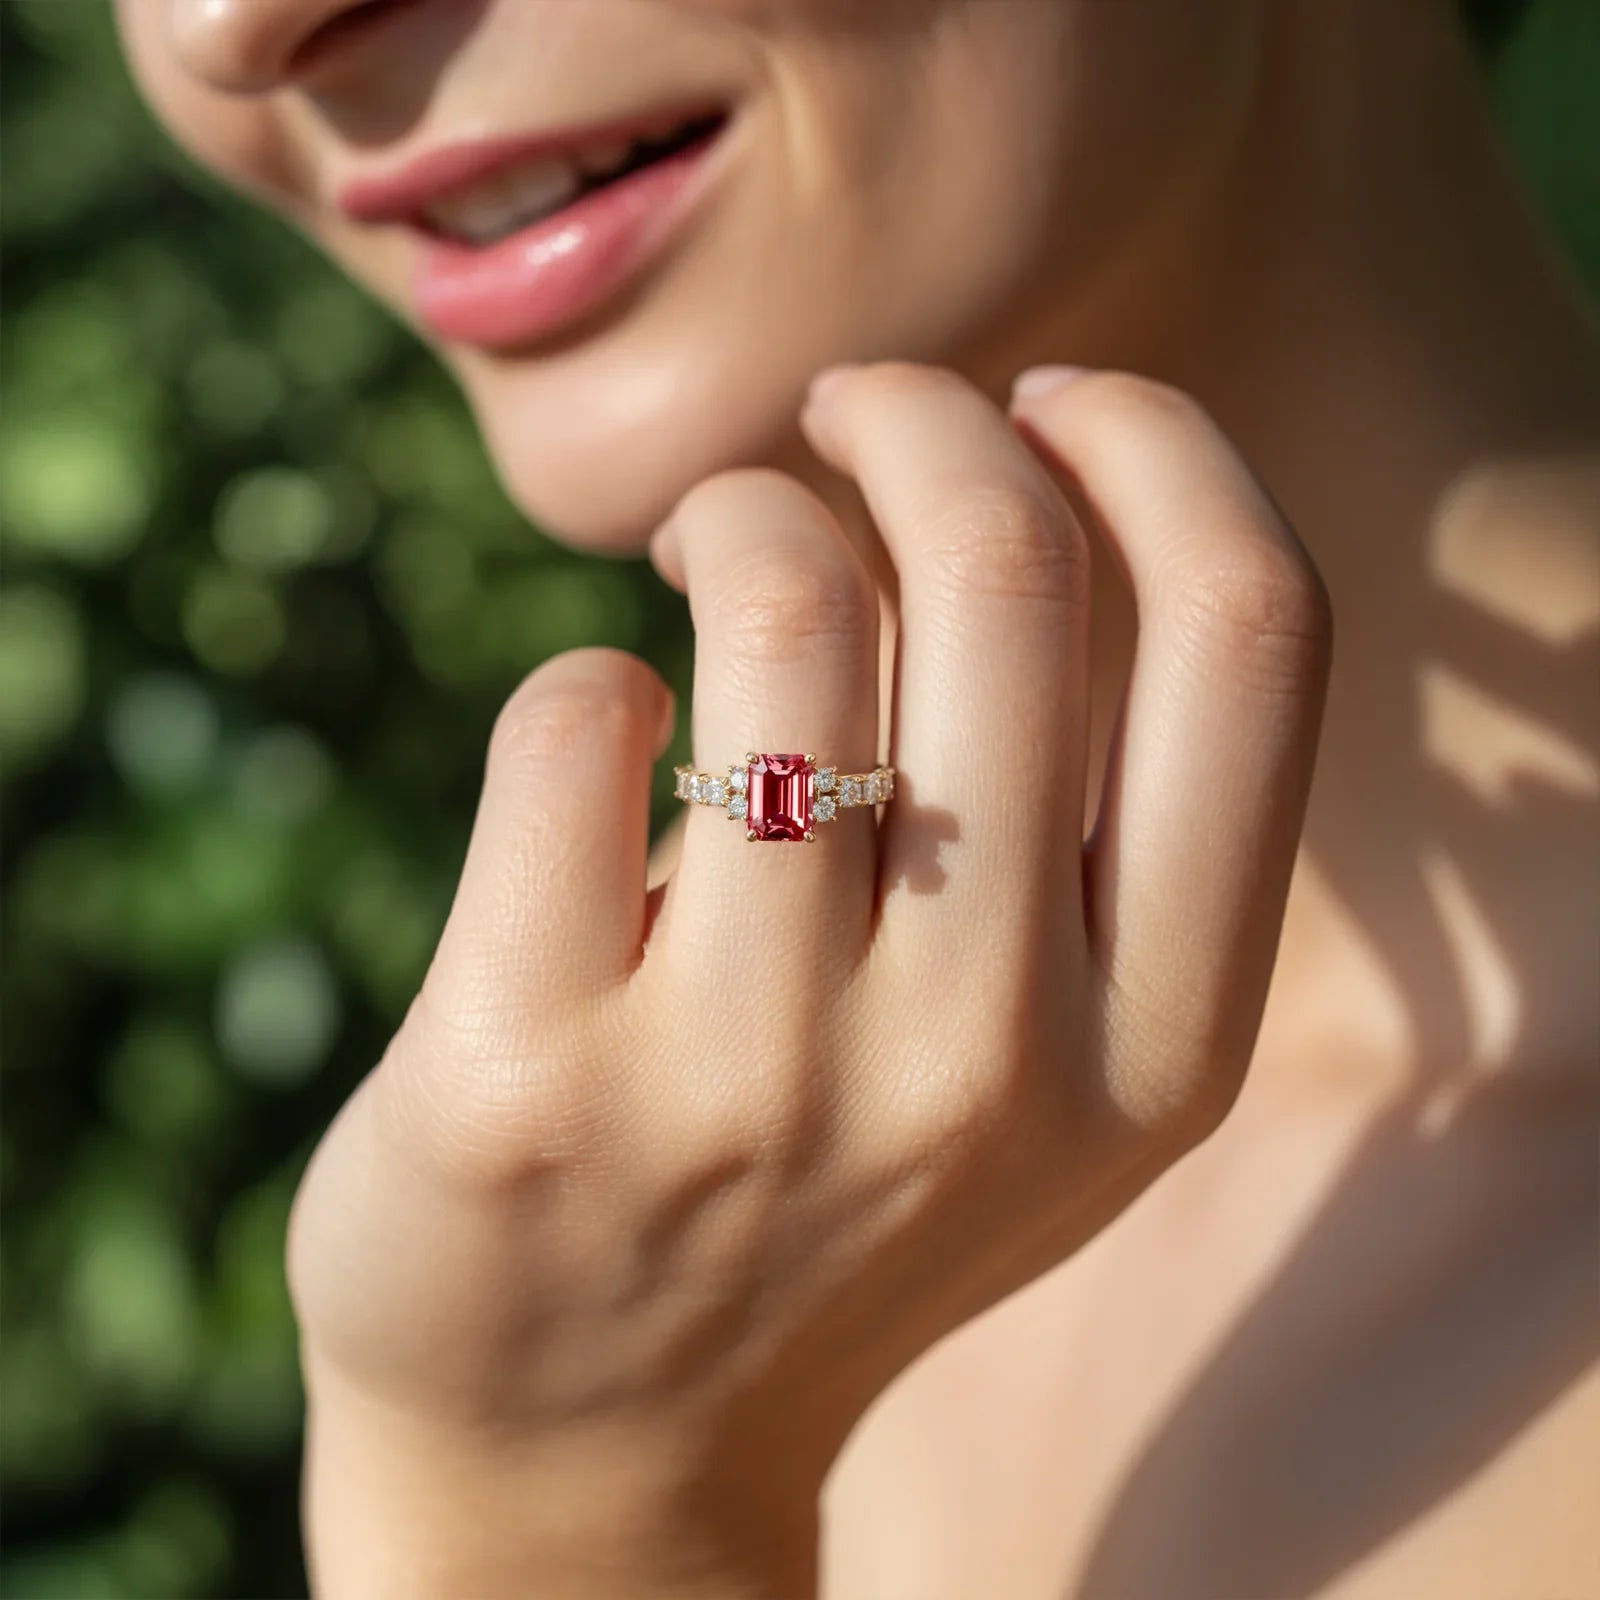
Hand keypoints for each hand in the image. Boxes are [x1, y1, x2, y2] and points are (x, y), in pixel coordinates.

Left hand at [288, 364, 1330, 1597]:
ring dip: (738, 514)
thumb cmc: (823, 1197)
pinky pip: (578, 719)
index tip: (1046, 400)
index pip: (1251, 638)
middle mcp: (984, 1063)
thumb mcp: (1034, 1069)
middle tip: (842, 419)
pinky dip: (589, 671)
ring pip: (783, 608)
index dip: (1160, 448)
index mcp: (1156, 1045)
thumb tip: (1021, 483)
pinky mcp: (524, 1082)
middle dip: (912, 421)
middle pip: (1008, 574)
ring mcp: (748, 1081)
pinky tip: (603, 732)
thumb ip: (1084, 829)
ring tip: (705, 544)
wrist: (590, 1448)